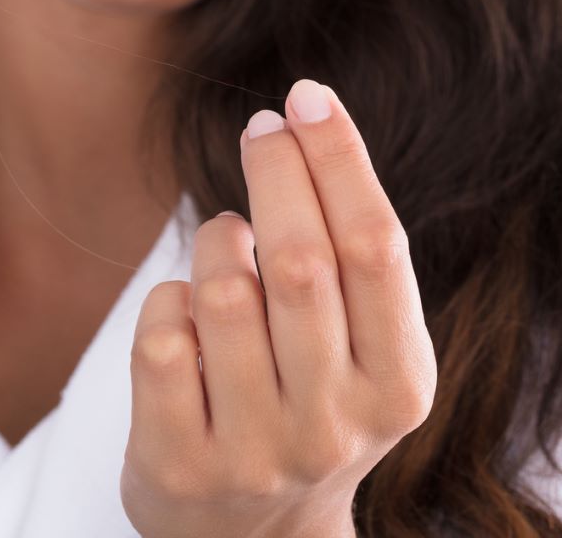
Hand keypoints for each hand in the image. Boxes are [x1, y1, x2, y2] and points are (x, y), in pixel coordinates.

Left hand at [122, 78, 436, 537]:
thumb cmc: (313, 406)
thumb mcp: (364, 351)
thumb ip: (350, 261)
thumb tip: (303, 124)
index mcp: (399, 384)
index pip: (376, 247)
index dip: (341, 160)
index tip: (308, 96)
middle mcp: (335, 424)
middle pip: (301, 260)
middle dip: (277, 172)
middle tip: (263, 127)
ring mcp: (256, 450)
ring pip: (222, 289)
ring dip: (217, 239)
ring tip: (227, 240)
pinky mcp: (180, 465)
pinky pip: (161, 335)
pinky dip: (168, 297)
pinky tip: (187, 309)